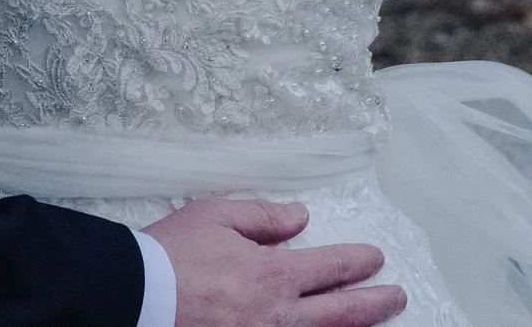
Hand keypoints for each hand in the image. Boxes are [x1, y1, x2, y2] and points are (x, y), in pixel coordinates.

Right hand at [148, 198, 404, 326]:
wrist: (134, 298)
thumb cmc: (170, 255)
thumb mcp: (214, 216)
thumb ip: (263, 217)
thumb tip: (300, 217)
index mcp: (271, 276)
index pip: (331, 268)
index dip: (359, 263)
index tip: (376, 258)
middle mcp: (277, 316)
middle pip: (341, 313)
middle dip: (375, 304)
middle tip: (397, 297)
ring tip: (371, 321)